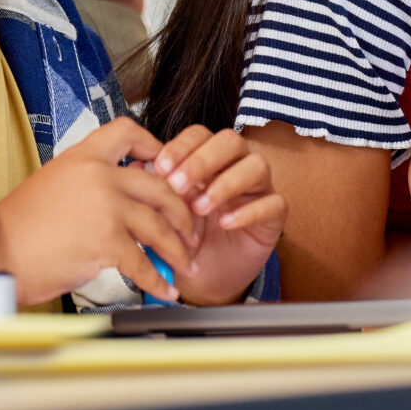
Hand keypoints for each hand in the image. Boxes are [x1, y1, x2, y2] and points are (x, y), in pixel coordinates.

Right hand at [0, 119, 197, 304]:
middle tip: (189, 230)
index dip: (155, 145)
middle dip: (183, 212)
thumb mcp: (55, 183)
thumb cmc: (21, 224)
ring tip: (184, 264)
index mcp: (83, 156)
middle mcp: (98, 175)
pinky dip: (159, 279)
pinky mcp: (105, 241)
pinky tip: (164, 287)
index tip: (167, 165)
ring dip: (177, 249)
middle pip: (161, 185)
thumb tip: (125, 196)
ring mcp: (104, 207)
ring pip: (160, 225)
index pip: (128, 131)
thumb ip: (90, 182)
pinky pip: (144, 262)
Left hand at [147, 125, 286, 303]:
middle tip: (178, 186)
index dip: (181, 146)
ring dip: (225, 184)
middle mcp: (236, 165)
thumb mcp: (166, 210)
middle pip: (230, 141)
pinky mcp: (275, 215)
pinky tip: (225, 223)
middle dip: (202, 161)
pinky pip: (274, 203)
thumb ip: (154, 185)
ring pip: (257, 165)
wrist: (205, 274)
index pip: (200, 134)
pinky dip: (248, 211)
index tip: (160, 167)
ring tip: (200, 208)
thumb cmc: (187, 235)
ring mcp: (259, 187)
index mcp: (209, 157)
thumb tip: (135, 162)